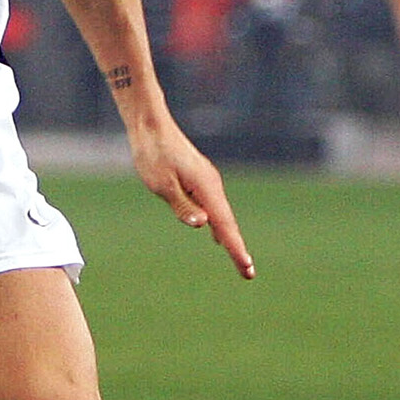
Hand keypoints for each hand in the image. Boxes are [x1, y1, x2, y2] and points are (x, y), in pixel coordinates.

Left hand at [128, 118, 255, 279]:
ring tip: (239, 260)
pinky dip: (219, 225)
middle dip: (237, 248)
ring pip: (222, 215)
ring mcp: (207, 182)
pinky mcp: (200, 180)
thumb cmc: (153, 154)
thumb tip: (204, 225)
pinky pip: (214, 207)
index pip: (224, 225)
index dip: (235, 248)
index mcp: (205, 187)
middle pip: (227, 223)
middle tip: (248, 274)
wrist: (151, 126)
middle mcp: (211, 185)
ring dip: (230, 238)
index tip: (247, 267)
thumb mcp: (162, 184)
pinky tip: (216, 237)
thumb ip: (183, 206)